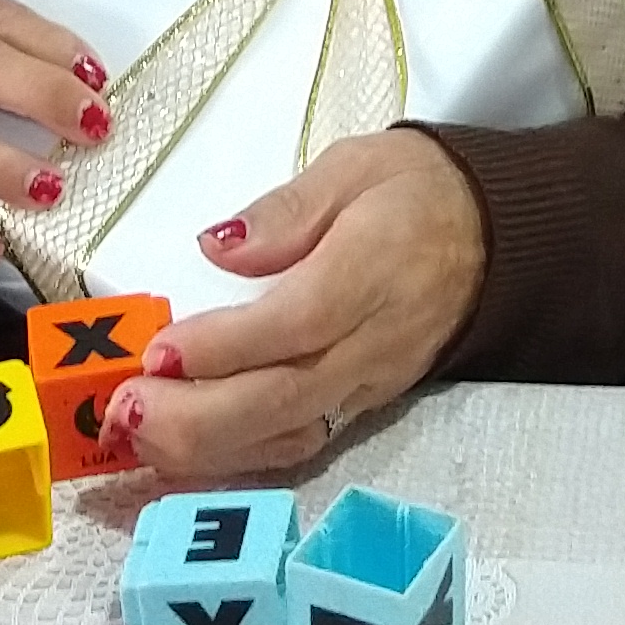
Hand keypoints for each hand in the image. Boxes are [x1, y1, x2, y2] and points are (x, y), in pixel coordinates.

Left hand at [113, 131, 487, 479]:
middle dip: (199, 416)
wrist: (496, 238)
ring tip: (137, 436)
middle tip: (128, 409)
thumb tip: (219, 248)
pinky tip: (181, 454)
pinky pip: (299, 444)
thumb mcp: (355, 165)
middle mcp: (373, 341)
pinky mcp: (361, 407)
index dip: (225, 347)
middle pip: (286, 397)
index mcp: (374, 268)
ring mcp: (369, 383)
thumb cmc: (417, 190)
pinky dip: (237, 459)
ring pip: (290, 435)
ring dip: (208, 448)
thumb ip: (287, 209)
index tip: (159, 351)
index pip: (297, 323)